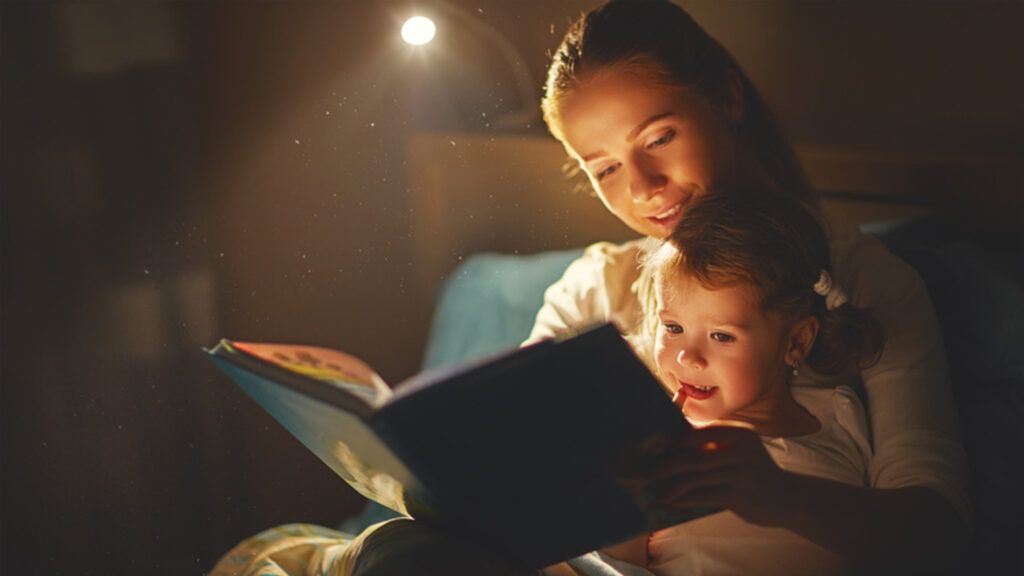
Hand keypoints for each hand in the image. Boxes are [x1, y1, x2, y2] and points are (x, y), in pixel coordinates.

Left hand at [641, 425, 793, 526]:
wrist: (787, 497)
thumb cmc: (752, 470)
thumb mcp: (738, 449)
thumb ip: (710, 443)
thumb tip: (669, 440)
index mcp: (737, 432)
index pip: (697, 432)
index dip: (671, 438)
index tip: (649, 444)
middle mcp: (741, 449)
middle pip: (693, 455)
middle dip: (665, 465)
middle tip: (643, 472)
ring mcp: (742, 472)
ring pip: (696, 477)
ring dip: (672, 485)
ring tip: (654, 491)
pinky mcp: (741, 495)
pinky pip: (704, 496)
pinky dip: (685, 499)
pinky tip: (671, 501)